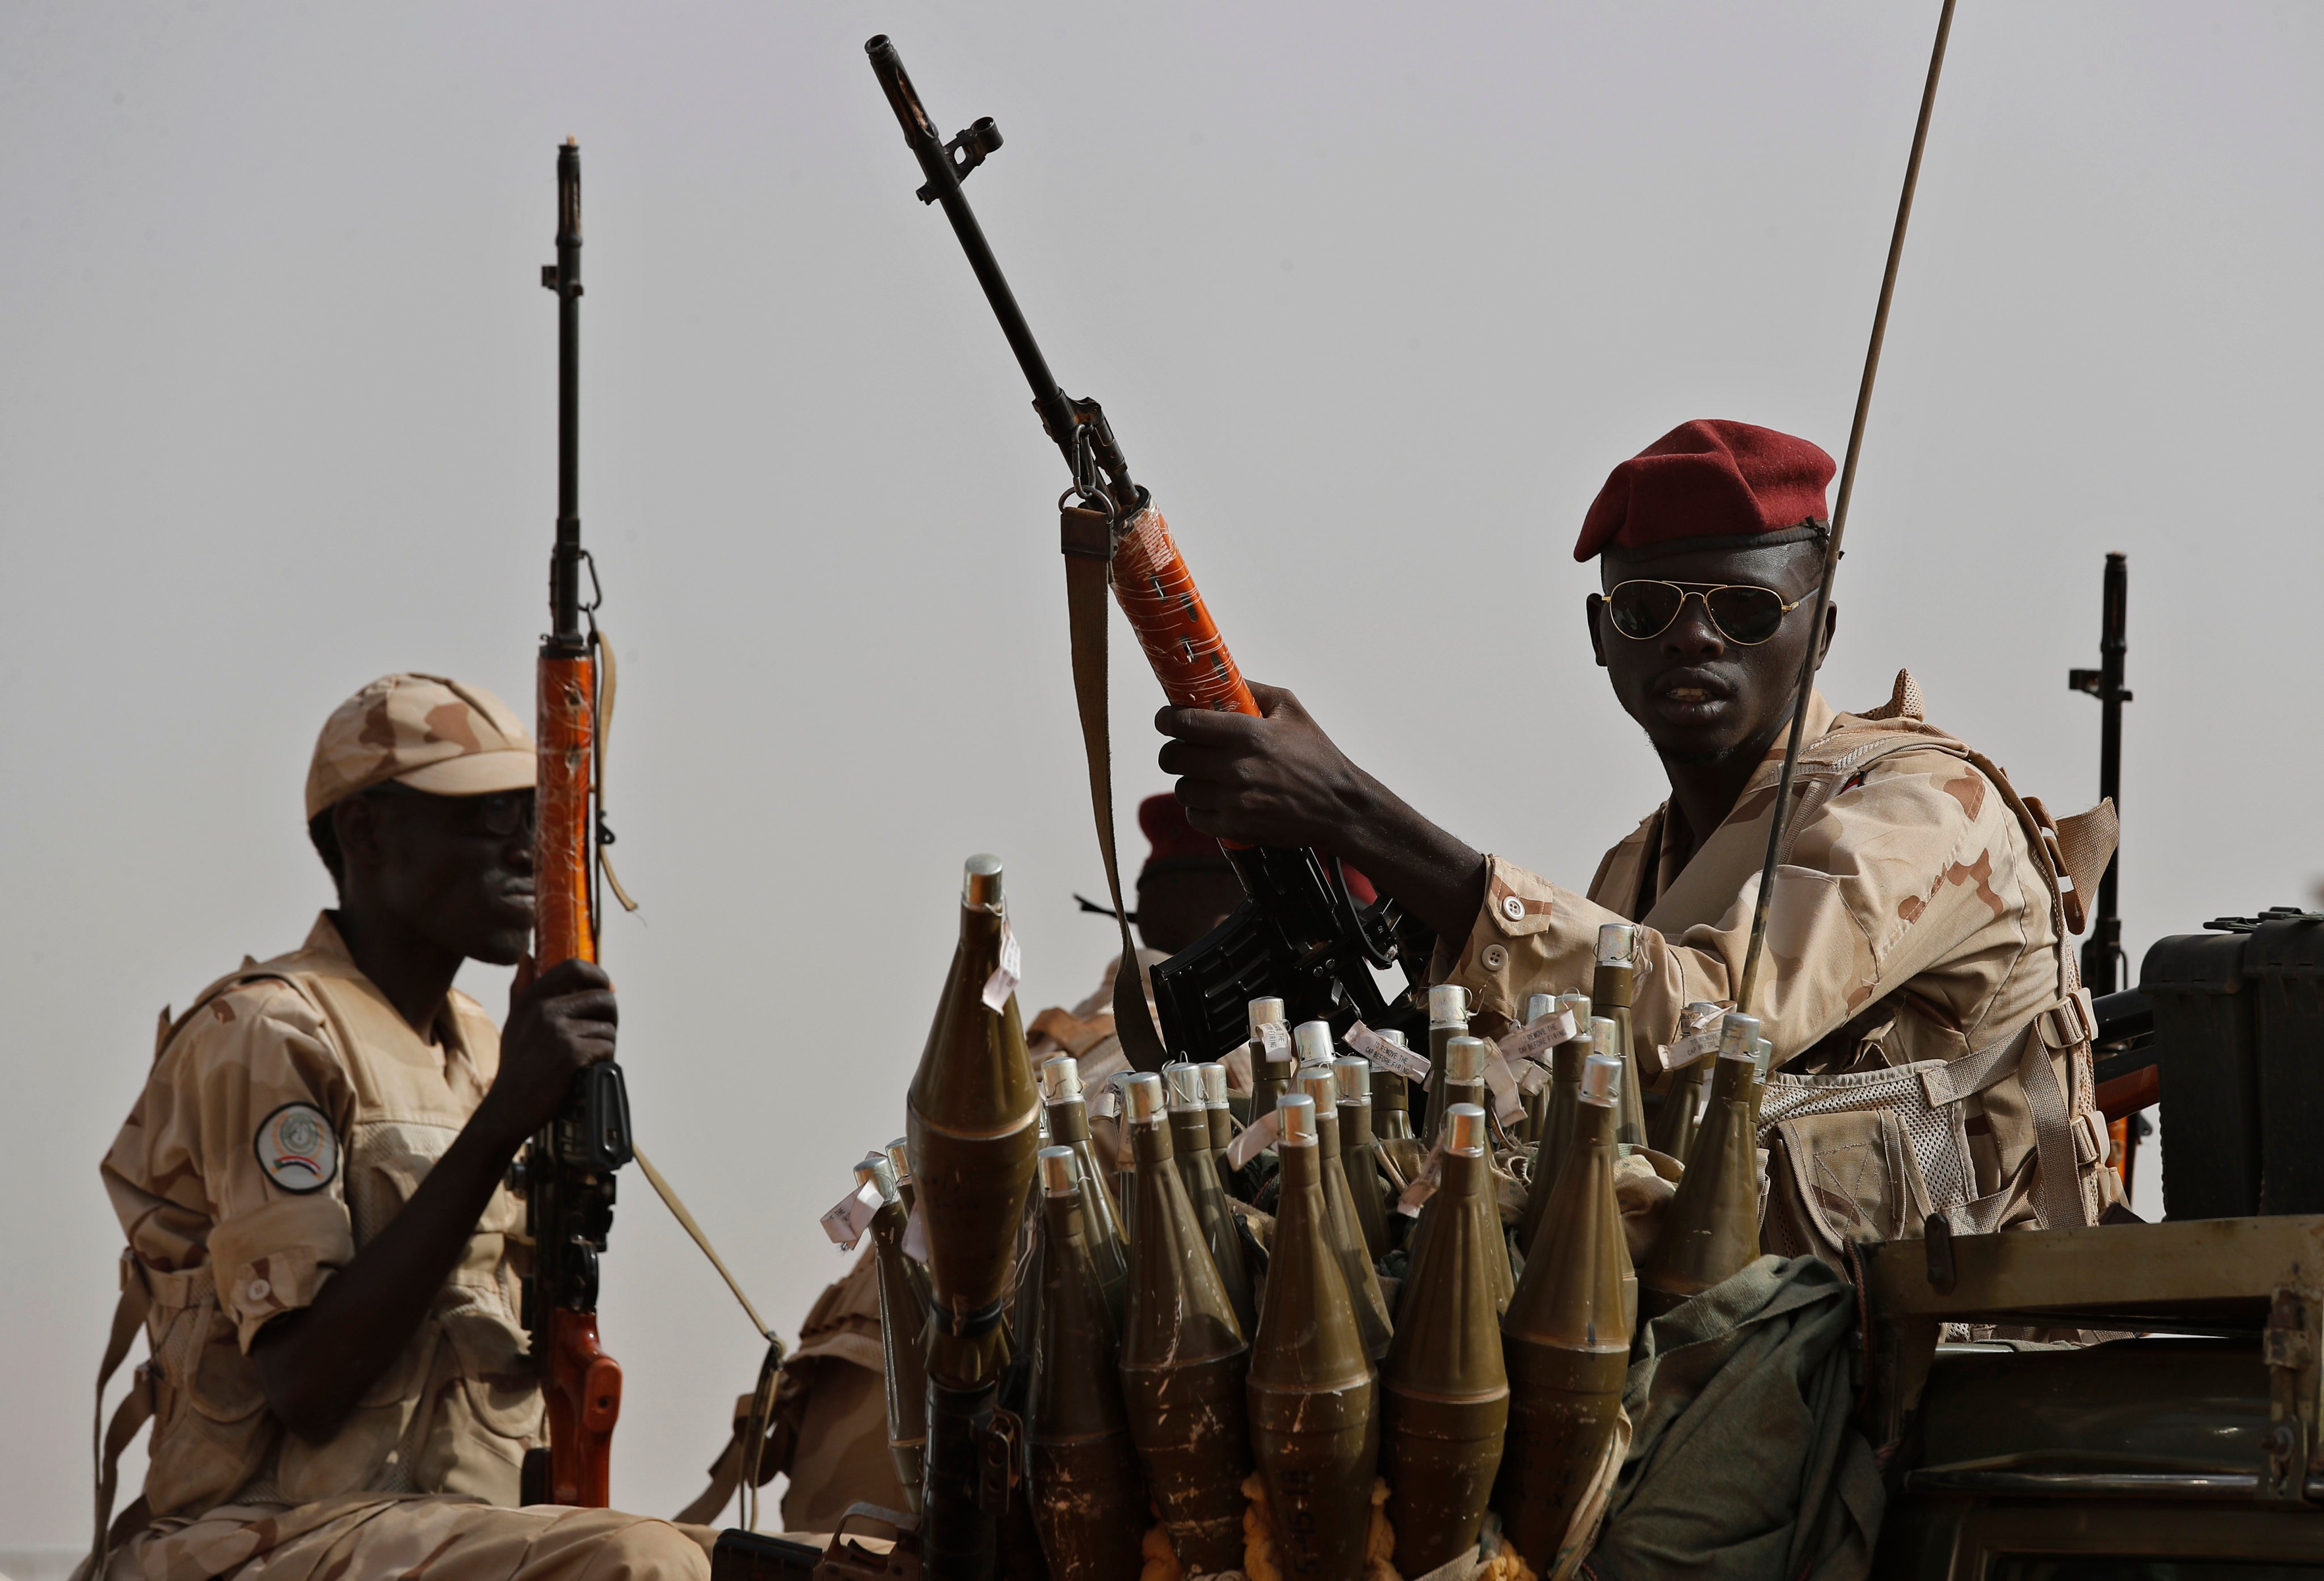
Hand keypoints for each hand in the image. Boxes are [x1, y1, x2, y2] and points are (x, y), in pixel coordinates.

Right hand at [482, 956, 616, 1149]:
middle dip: (611, 1016)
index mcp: (532, 998)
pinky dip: (603, 1061)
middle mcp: (544, 1009)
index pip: (575, 967)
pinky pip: (607, 1048)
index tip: (607, 989)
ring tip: (587, 1059)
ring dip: (605, 1045)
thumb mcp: (515, 1022)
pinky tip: (586, 1070)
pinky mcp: (571, 1054)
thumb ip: (522, 989)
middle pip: (603, 996)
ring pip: (608, 1027)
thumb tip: (527, 956)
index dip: (599, 976)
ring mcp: (558, 1031)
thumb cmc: (517, 1065)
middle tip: (602, 1034)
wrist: (509, 1107)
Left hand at [1157, 680, 1491, 939]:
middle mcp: (1237, 767)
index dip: (1166, 719)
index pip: (1185, 722)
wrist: (1340, 807)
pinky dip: (1199, 808)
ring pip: (1181, 788)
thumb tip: (1220, 679)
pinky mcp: (1235, 828)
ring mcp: (1234, 801)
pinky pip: (1194, 816)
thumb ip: (1253, 690)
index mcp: (1248, 733)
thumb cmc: (1317, 755)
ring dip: (1189, 780)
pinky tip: (1216, 799)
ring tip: (1207, 776)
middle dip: (1173, 749)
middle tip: (1183, 748)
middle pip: (1172, 757)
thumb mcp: (1292, 710)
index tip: (1166, 719)